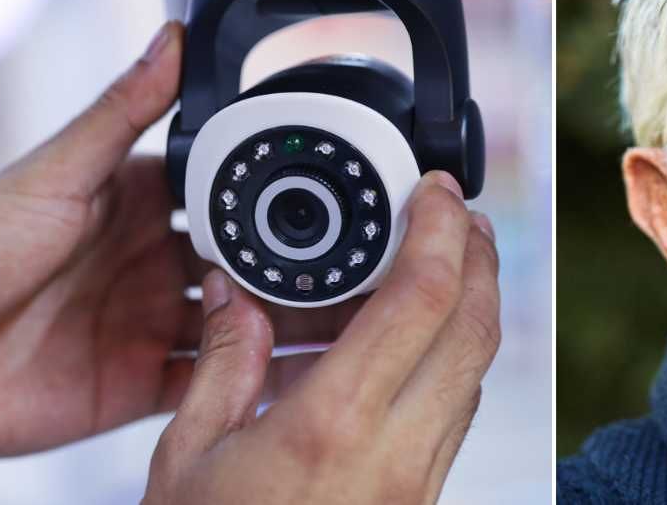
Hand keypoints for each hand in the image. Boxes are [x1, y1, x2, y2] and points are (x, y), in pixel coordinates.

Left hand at [0, 23, 354, 455]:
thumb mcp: (56, 173)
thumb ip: (123, 112)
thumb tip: (172, 41)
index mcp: (137, 204)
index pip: (229, 196)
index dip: (281, 201)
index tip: (336, 198)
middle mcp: (151, 264)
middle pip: (249, 264)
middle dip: (305, 270)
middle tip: (366, 270)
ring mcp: (148, 325)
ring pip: (244, 325)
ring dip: (295, 326)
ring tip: (356, 321)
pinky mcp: (138, 384)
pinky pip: (214, 383)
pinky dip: (257, 382)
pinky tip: (301, 375)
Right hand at [143, 172, 500, 504]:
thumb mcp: (187, 459)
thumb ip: (222, 364)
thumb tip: (236, 294)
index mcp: (333, 425)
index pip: (421, 300)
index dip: (442, 231)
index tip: (438, 192)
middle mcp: (396, 450)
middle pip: (475, 327)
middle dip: (479, 256)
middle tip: (459, 214)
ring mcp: (420, 480)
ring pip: (478, 371)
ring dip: (474, 306)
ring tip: (445, 265)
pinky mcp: (424, 499)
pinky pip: (459, 414)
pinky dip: (455, 361)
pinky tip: (419, 345)